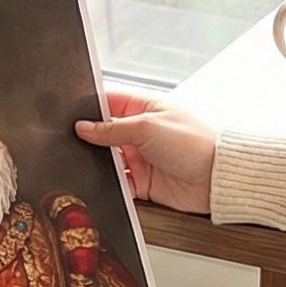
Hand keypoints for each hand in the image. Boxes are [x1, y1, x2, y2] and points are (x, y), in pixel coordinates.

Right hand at [73, 87, 217, 213]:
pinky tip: (100, 184)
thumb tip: (83, 127)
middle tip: (71, 140)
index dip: (89, 106)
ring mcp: (141, 157)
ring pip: (107, 160)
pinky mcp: (142, 182)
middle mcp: (140, 132)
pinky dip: (108, 185)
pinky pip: (118, 184)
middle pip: (104, 132)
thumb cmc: (194, 143)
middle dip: (89, 137)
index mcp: (144, 109)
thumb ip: (112, 129)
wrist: (216, 179)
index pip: (109, 101)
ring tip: (84, 163)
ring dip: (97, 163)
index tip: (68, 113)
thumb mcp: (147, 127)